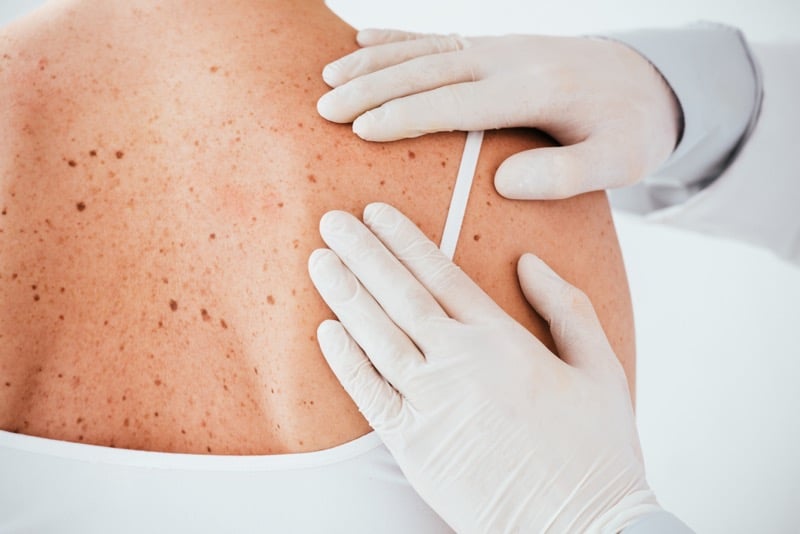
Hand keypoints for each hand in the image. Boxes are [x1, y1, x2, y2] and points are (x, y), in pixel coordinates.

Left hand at [308, 202, 661, 532]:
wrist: (583, 527)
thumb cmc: (596, 450)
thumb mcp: (601, 368)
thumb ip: (566, 307)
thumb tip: (530, 261)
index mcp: (504, 340)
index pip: (441, 274)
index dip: (403, 239)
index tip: (375, 212)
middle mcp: (461, 362)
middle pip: (399, 294)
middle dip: (361, 252)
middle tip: (330, 221)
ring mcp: (432, 404)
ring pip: (377, 336)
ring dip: (344, 294)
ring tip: (318, 260)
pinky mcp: (415, 446)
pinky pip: (369, 395)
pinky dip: (344, 361)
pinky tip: (323, 330)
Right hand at [317, 31, 681, 199]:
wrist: (651, 79)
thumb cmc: (631, 128)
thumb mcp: (619, 161)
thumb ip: (566, 173)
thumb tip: (502, 182)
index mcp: (537, 90)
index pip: (459, 102)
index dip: (407, 114)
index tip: (362, 129)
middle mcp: (510, 59)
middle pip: (429, 70)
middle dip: (373, 87)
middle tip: (325, 108)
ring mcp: (499, 47)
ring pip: (425, 49)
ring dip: (374, 62)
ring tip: (328, 78)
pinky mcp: (494, 45)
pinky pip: (437, 37)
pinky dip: (396, 38)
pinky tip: (361, 39)